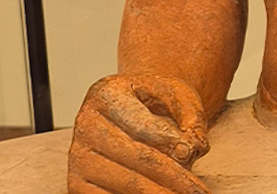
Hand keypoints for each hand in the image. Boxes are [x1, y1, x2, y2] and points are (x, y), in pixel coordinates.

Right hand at [68, 74, 210, 193]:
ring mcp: (78, 156)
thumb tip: (189, 149)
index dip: (168, 140)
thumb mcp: (176, 93)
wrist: (126, 109)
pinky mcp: (76, 183)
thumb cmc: (153, 101)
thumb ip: (190, 115)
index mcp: (107, 94)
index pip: (141, 123)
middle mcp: (86, 124)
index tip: (191, 152)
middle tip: (199, 191)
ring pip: (125, 185)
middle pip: (137, 158)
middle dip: (173, 177)